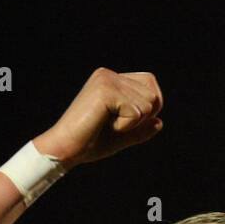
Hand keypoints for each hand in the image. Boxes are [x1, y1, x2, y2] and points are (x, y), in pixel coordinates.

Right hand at [34, 68, 163, 168]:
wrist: (64, 148)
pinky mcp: (105, 90)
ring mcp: (107, 80)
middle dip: (141, 118)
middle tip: (113, 125)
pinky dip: (125, 126)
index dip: (149, 107)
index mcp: (111, 79)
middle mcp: (109, 74)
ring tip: (106, 124)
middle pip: (153, 94)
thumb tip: (159, 122)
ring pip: (147, 104)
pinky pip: (136, 112)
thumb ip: (140, 129)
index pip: (150, 83)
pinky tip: (103, 125)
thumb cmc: (88, 143)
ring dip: (132, 123)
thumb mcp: (121, 136)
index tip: (125, 122)